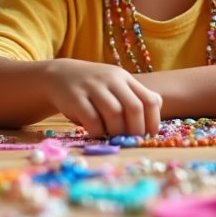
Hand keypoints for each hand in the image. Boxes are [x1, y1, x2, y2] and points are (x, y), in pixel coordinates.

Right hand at [43, 59, 160, 136]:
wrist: (59, 75)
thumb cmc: (93, 87)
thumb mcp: (116, 85)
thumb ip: (134, 96)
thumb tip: (156, 111)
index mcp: (125, 78)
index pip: (149, 100)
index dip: (153, 121)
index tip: (150, 135)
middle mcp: (111, 80)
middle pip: (134, 107)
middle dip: (136, 130)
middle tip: (131, 141)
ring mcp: (93, 87)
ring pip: (114, 113)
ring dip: (117, 131)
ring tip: (113, 138)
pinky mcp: (75, 97)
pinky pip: (92, 119)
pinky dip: (98, 131)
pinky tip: (96, 133)